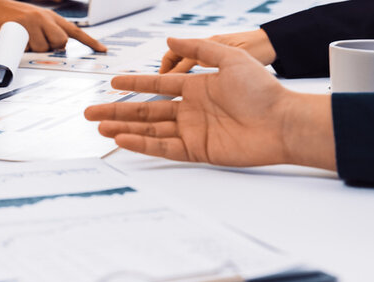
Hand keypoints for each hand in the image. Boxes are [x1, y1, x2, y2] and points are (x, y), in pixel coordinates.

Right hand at [0, 0, 105, 51]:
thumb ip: (48, 33)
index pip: (75, 31)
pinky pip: (27, 48)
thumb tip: (57, 49)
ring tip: (22, 40)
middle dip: (51, 48)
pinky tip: (16, 40)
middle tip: (37, 43)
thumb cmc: (13, 18)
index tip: (103, 50)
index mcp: (51, 17)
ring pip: (43, 48)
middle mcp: (45, 17)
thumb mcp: (34, 21)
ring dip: (33, 50)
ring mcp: (33, 21)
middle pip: (60, 42)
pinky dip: (22, 49)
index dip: (90, 41)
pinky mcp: (20, 27)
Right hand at [86, 38, 335, 169]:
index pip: (157, 87)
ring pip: (150, 131)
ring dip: (124, 129)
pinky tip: (125, 140)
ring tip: (100, 127)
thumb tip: (171, 39)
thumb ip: (200, 49)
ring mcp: (193, 131)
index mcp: (197, 88)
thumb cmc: (263, 91)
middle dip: (118, 112)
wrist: (282, 121)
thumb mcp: (231, 59)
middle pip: (146, 112)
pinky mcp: (198, 151)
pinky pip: (164, 147)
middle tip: (91, 112)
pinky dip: (144, 144)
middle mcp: (191, 111)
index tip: (112, 82)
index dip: (134, 85)